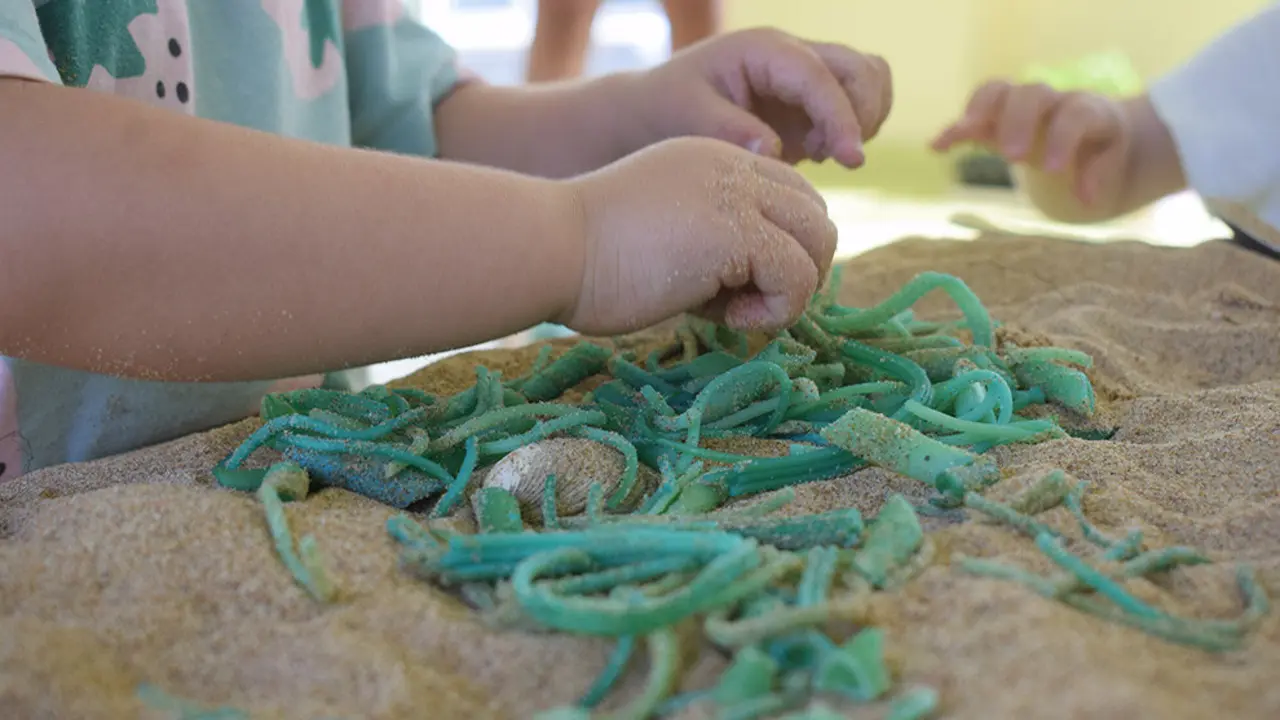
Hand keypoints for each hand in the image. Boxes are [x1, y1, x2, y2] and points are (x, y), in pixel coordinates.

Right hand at [558, 136, 836, 335]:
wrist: (549, 247)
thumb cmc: (583, 257)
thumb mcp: (661, 233)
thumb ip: (710, 241)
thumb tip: (753, 290)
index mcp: (713, 161)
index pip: (790, 195)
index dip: (780, 248)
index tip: (736, 287)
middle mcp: (733, 167)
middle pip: (816, 216)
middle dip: (797, 270)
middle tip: (745, 305)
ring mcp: (738, 194)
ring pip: (820, 242)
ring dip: (790, 291)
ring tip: (734, 313)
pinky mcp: (739, 231)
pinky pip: (799, 276)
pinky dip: (778, 309)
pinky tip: (726, 318)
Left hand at [635, 28, 892, 167]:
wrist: (656, 110)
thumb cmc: (666, 108)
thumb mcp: (687, 117)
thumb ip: (729, 131)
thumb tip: (774, 150)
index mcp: (764, 50)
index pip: (819, 77)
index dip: (842, 117)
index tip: (852, 159)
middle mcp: (792, 54)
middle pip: (861, 69)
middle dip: (861, 115)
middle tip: (831, 158)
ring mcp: (805, 76)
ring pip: (869, 80)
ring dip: (862, 120)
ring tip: (818, 152)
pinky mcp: (809, 101)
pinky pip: (856, 104)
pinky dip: (851, 129)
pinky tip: (815, 152)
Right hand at [931, 80, 1131, 204]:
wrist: (1089, 128)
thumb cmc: (1099, 148)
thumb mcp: (1108, 160)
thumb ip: (1098, 175)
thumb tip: (1086, 199)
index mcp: (1087, 108)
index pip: (1074, 113)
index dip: (1062, 139)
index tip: (1051, 171)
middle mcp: (1052, 100)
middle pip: (1032, 92)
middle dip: (1018, 121)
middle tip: (1011, 157)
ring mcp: (1020, 105)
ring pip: (997, 91)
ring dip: (978, 111)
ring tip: (962, 133)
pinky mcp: (997, 117)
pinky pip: (972, 114)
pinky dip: (954, 129)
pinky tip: (936, 147)